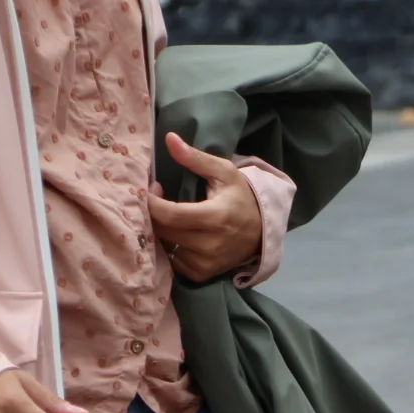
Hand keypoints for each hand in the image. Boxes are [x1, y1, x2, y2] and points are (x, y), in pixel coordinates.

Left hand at [148, 133, 261, 281]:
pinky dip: (170, 246)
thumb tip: (169, 138)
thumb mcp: (224, 173)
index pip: (170, 214)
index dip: (152, 201)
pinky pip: (172, 261)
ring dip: (160, 230)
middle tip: (157, 199)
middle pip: (163, 231)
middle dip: (153, 213)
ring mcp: (206, 263)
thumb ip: (195, 158)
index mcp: (215, 218)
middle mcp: (210, 245)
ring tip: (168, 215)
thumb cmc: (240, 197)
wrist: (262, 232)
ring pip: (164, 246)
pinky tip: (177, 233)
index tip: (153, 188)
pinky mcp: (201, 274)